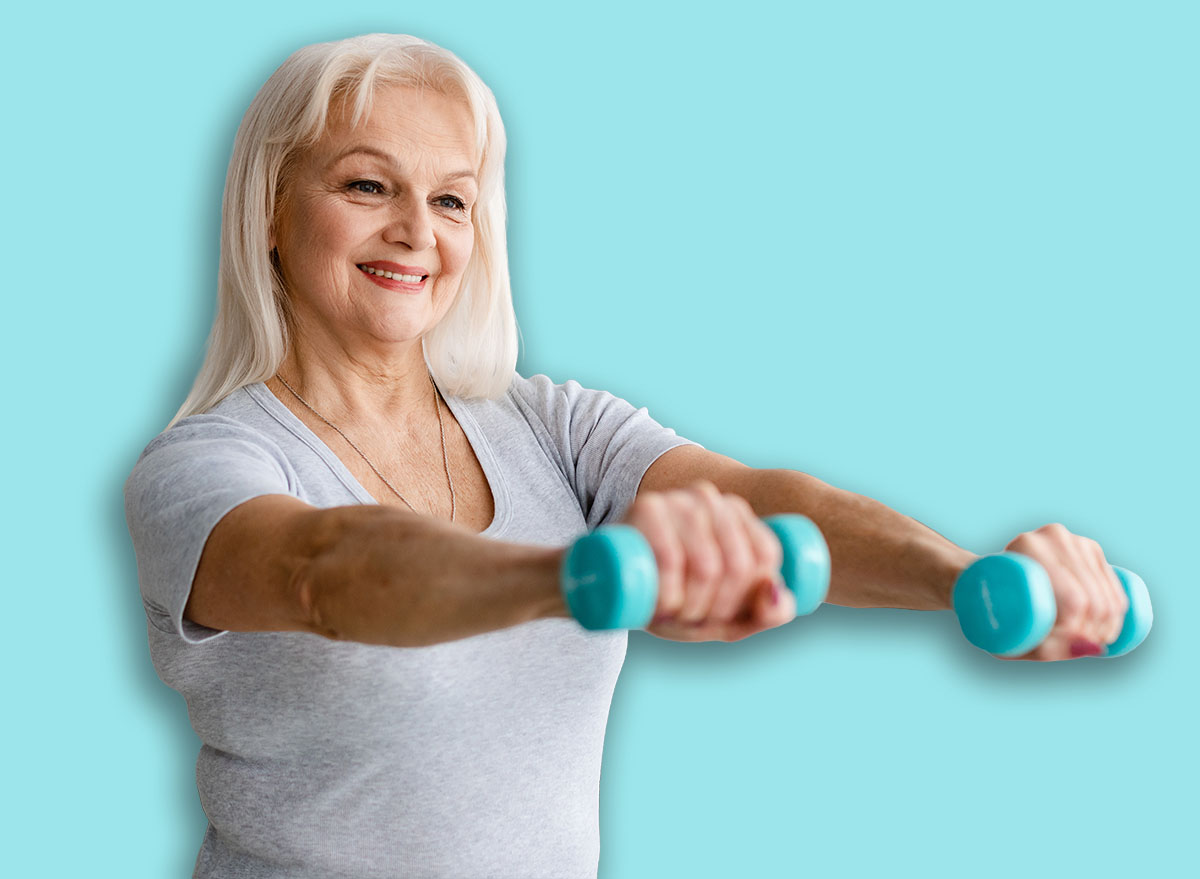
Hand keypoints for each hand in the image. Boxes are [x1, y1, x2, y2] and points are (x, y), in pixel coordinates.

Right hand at [619, 481, 795, 641]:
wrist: (602, 577)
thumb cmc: (666, 594)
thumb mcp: (719, 613)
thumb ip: (762, 613)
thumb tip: (780, 597)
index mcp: (736, 514)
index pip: (765, 557)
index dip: (746, 599)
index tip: (720, 614)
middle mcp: (711, 499)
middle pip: (738, 565)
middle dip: (717, 609)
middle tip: (689, 617)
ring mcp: (679, 499)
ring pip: (707, 565)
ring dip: (691, 607)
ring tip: (671, 612)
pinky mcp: (647, 506)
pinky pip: (671, 557)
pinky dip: (669, 595)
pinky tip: (660, 606)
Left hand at [997, 523, 1129, 660]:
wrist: (988, 577)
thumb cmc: (992, 609)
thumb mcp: (1003, 636)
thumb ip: (1045, 650)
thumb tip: (1095, 649)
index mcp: (1027, 546)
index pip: (1071, 601)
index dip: (1074, 631)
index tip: (1061, 643)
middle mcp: (1053, 537)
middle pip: (1092, 599)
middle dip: (1092, 632)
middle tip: (1075, 644)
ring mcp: (1075, 541)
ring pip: (1108, 596)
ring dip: (1106, 628)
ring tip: (1087, 639)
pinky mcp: (1091, 549)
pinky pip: (1116, 588)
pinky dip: (1116, 614)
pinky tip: (1106, 628)